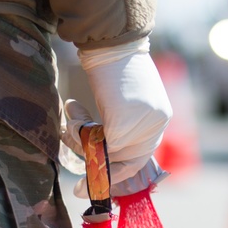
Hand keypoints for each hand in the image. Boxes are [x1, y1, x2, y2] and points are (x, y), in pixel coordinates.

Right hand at [60, 37, 171, 197]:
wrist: (111, 38)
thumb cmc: (113, 64)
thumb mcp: (124, 99)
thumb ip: (123, 126)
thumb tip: (102, 155)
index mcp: (159, 118)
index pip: (139, 157)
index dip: (116, 173)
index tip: (97, 183)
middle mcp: (156, 123)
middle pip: (127, 162)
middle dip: (100, 174)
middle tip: (80, 188)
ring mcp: (142, 124)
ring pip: (108, 153)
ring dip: (82, 142)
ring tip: (68, 122)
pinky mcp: (124, 123)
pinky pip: (97, 141)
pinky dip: (79, 130)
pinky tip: (71, 108)